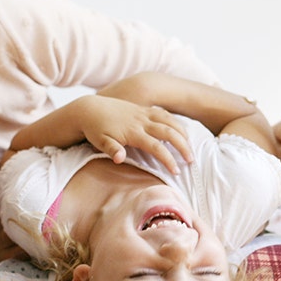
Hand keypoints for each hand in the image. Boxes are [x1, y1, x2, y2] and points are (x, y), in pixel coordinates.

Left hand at [72, 95, 191, 172]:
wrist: (89, 109)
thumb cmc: (94, 129)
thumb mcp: (99, 141)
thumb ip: (111, 149)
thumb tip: (119, 158)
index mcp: (133, 132)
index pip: (156, 147)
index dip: (168, 159)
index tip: (176, 171)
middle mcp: (141, 121)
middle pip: (169, 133)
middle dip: (183, 147)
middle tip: (191, 161)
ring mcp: (144, 113)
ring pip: (170, 121)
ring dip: (183, 133)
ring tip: (191, 146)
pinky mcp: (143, 109)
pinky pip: (164, 114)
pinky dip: (175, 122)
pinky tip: (181, 131)